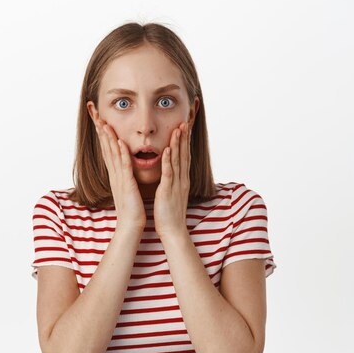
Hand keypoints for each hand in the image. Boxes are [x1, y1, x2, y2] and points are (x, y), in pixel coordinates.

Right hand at [94, 116, 145, 231]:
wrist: (130, 225)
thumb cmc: (131, 207)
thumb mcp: (126, 186)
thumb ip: (124, 174)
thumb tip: (123, 164)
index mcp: (115, 173)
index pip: (107, 149)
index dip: (103, 133)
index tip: (99, 118)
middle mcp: (114, 174)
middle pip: (105, 147)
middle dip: (100, 130)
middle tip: (94, 113)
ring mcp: (119, 179)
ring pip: (112, 154)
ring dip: (108, 138)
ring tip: (104, 122)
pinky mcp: (126, 185)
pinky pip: (123, 166)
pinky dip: (121, 154)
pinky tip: (119, 142)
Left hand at [154, 121, 190, 237]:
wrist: (173, 231)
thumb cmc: (170, 213)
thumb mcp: (173, 193)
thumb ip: (173, 182)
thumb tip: (171, 173)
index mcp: (182, 180)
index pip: (184, 157)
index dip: (185, 142)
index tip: (184, 128)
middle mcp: (182, 180)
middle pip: (184, 155)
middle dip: (184, 138)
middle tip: (184, 122)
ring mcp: (177, 185)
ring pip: (178, 161)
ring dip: (178, 144)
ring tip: (178, 129)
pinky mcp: (169, 191)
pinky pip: (169, 173)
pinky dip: (169, 160)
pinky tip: (168, 149)